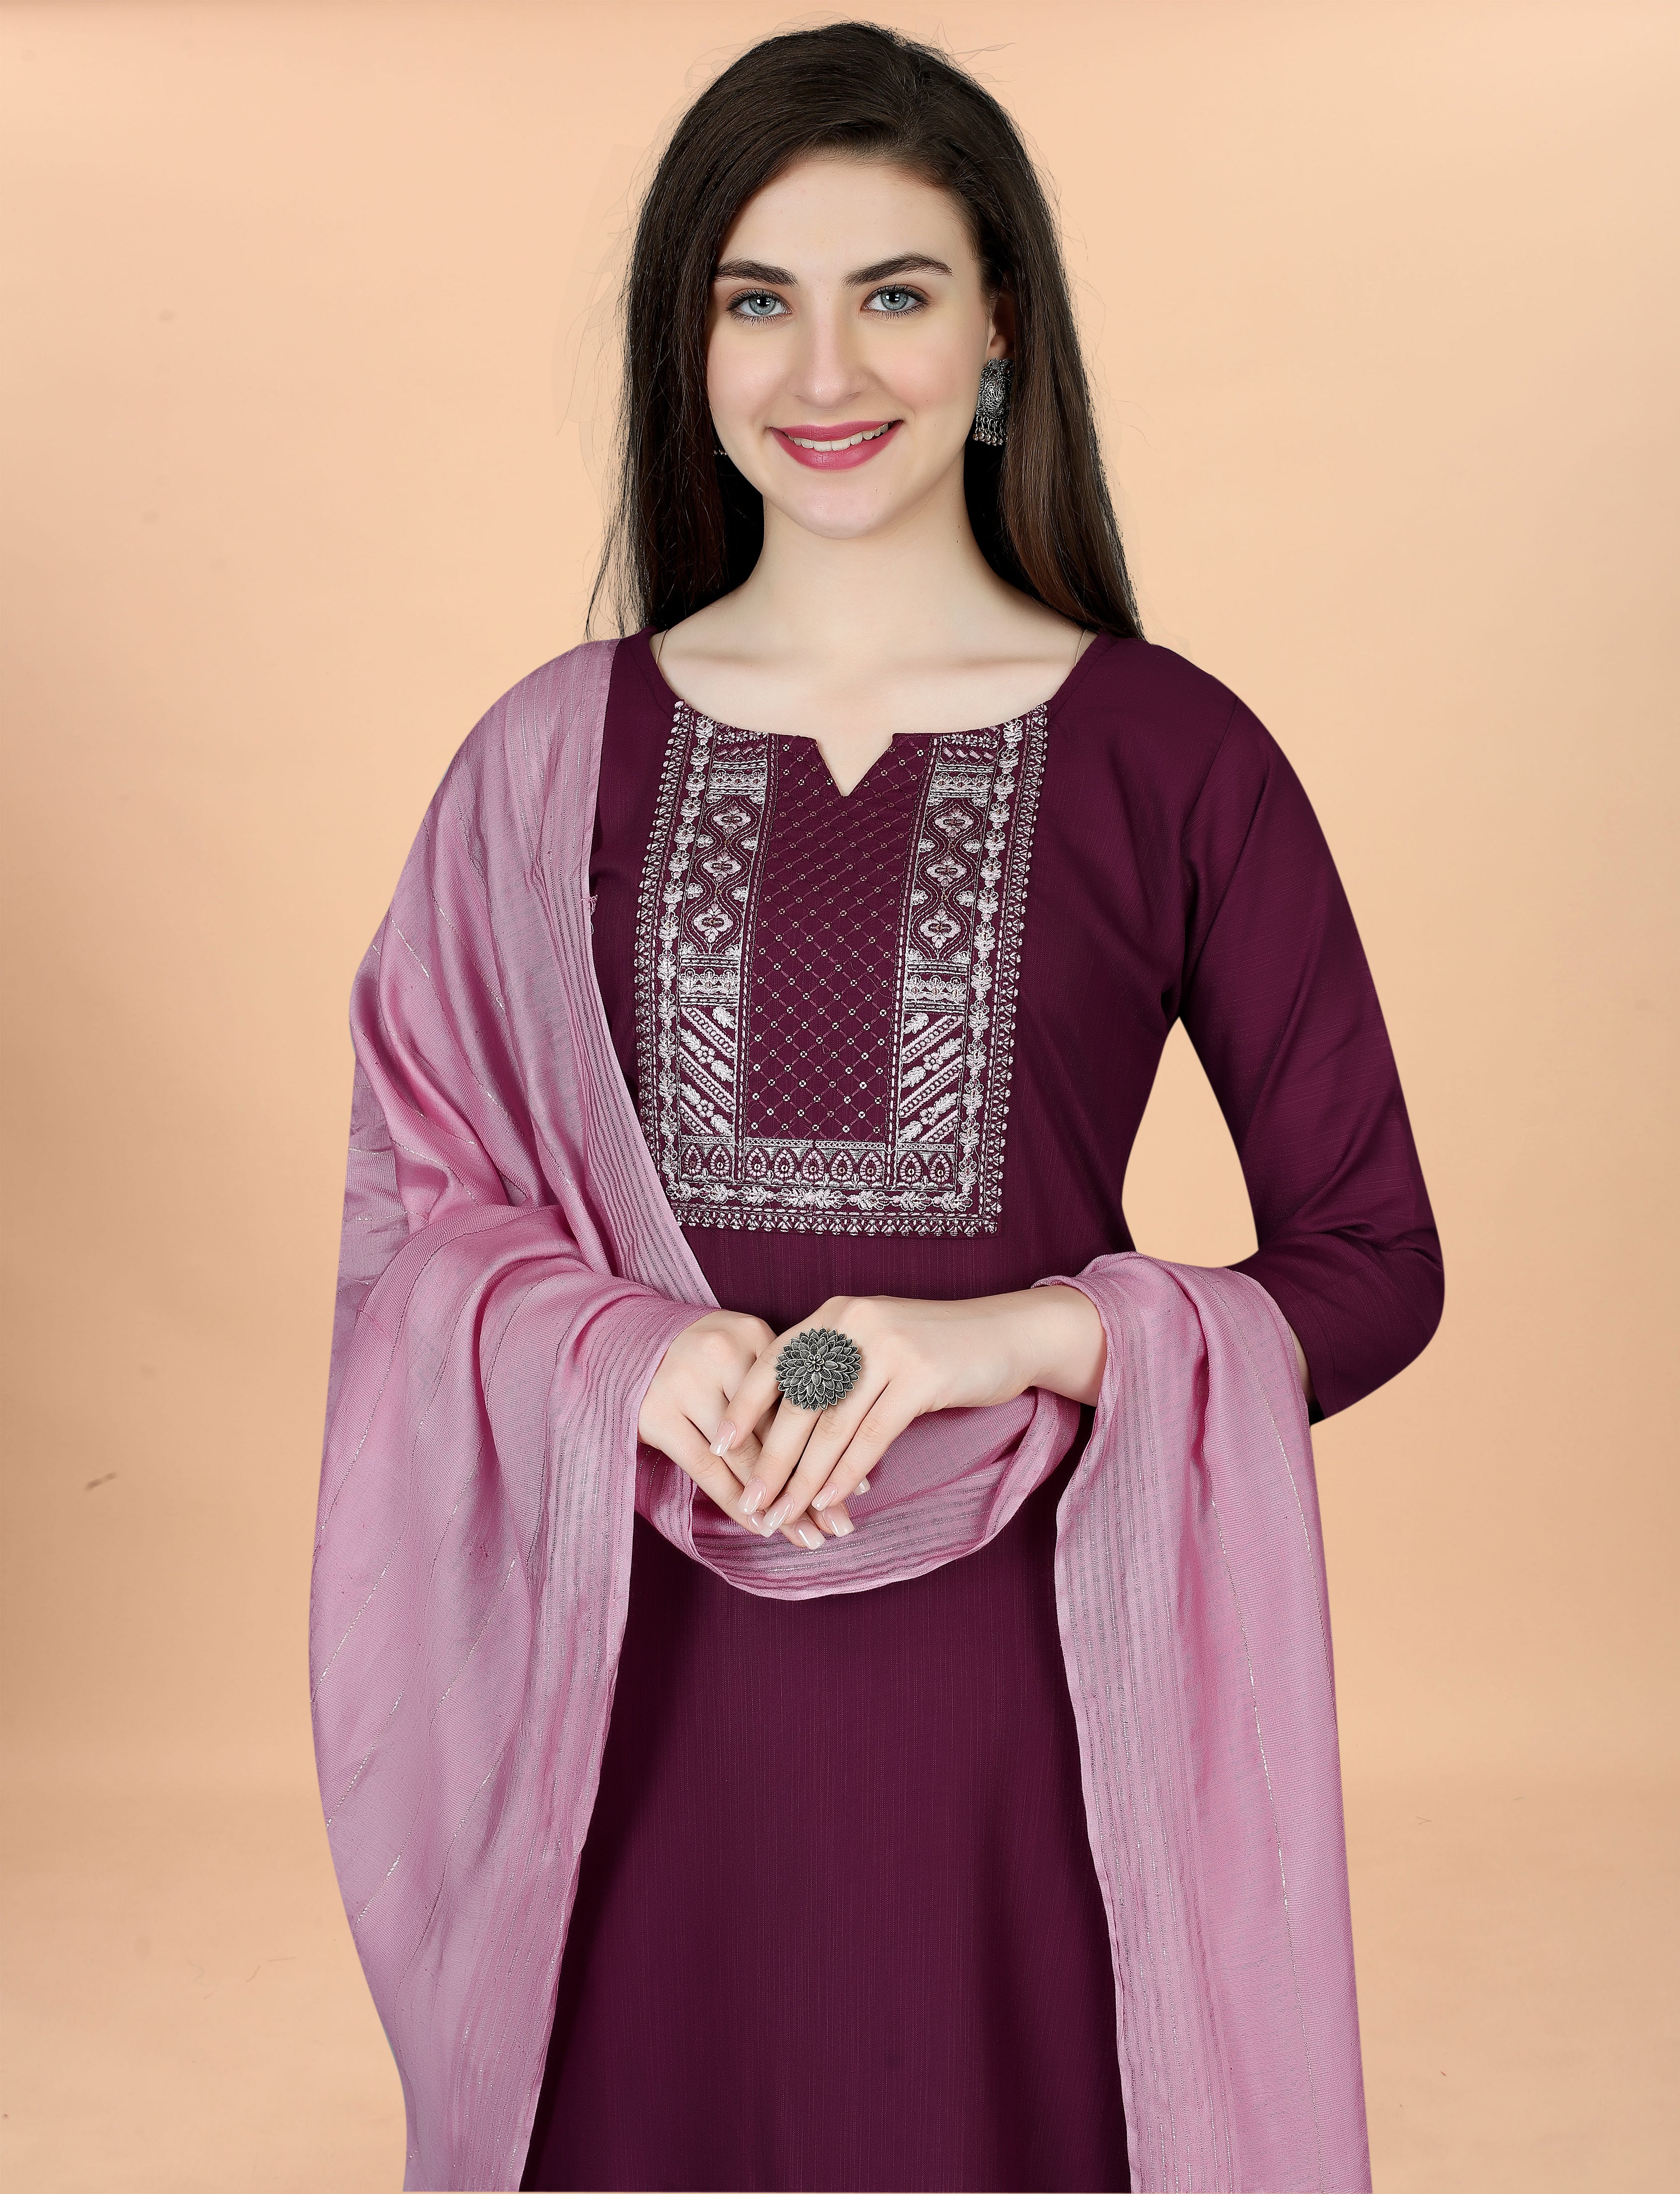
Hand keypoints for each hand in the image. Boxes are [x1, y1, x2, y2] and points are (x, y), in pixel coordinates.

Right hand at [637, 1308, 855, 1546]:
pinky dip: (736, 1502)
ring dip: (777, 1503)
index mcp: (754, 1334)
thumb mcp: (746, 1359)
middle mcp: (722, 1353)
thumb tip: (840, 1460)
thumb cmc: (705, 1362)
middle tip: (839, 1527)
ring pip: (744, 1457)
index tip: (857, 1490)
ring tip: (807, 1538)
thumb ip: (784, 1393)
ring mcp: (686, 1383)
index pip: (800, 1401)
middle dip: (809, 1484)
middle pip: (777, 1432)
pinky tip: (760, 1526)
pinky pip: (707, 1470)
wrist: (628, 1347)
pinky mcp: (659, 1415)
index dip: (831, 1449)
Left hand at [710, 1286, 1106, 1542]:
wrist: (1006, 1334)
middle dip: (770, 1460)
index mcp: (835, 1315)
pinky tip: (832, 1502)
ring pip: (832, 1426)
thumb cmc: (934, 1348)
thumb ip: (833, 1370)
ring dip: (804, 1479)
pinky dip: (847, 1475)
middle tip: (751, 1502)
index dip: (745, 1407)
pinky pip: (871, 1437)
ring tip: (784, 1515)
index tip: (720, 1446)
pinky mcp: (920, 1376)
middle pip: (798, 1402)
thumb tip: (783, 1428)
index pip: (775, 1363)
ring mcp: (888, 1347)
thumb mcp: (874, 1345)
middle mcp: (854, 1323)